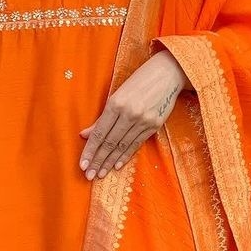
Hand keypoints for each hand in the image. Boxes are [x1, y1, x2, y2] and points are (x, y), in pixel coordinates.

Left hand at [79, 51, 189, 179]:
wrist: (167, 74)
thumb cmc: (138, 81)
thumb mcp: (117, 94)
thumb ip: (102, 117)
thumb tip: (85, 135)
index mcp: (116, 103)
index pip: (100, 132)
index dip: (90, 150)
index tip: (82, 164)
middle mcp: (129, 113)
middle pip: (110, 143)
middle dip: (98, 161)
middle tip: (89, 176)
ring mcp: (143, 121)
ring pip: (123, 146)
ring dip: (110, 162)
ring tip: (100, 174)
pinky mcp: (154, 125)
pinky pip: (136, 144)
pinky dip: (125, 156)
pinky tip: (117, 165)